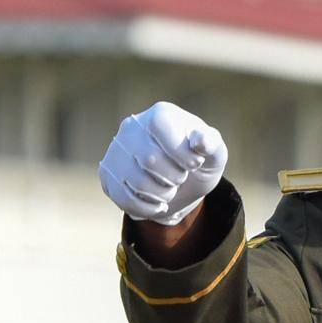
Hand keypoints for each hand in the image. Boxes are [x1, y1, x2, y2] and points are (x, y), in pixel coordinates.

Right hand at [100, 103, 226, 226]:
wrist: (180, 183)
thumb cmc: (198, 161)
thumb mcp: (214, 154)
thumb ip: (212, 145)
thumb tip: (200, 141)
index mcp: (160, 115)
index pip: (160, 126)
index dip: (180, 151)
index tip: (195, 164)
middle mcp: (131, 128)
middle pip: (149, 158)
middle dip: (175, 177)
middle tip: (182, 178)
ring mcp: (115, 151)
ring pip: (136, 181)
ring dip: (163, 194)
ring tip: (171, 189)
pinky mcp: (107, 173)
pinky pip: (123, 197)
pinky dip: (147, 208)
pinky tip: (159, 204)